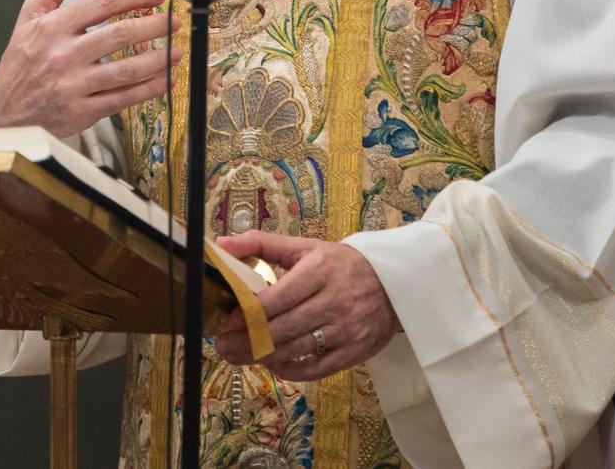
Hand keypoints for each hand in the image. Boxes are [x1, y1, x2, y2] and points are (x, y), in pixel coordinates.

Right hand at [0, 0, 176, 137]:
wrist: (5, 109)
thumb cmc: (22, 59)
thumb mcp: (32, 13)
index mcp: (53, 27)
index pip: (102, 4)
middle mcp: (64, 55)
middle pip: (119, 36)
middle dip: (154, 26)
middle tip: (173, 21)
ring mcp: (74, 85)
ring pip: (126, 70)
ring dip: (157, 60)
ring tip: (176, 51)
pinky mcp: (82, 111)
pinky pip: (123, 99)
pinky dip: (149, 89)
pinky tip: (164, 79)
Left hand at [212, 230, 399, 380]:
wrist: (394, 283)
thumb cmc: (341, 265)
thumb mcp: (305, 247)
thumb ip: (262, 244)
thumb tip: (221, 244)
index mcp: (319, 270)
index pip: (279, 297)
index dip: (249, 312)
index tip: (227, 319)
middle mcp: (334, 301)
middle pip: (284, 327)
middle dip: (248, 339)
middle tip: (223, 344)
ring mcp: (346, 329)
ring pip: (296, 349)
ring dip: (262, 356)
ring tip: (236, 356)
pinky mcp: (354, 352)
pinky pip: (316, 368)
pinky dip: (290, 370)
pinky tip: (271, 364)